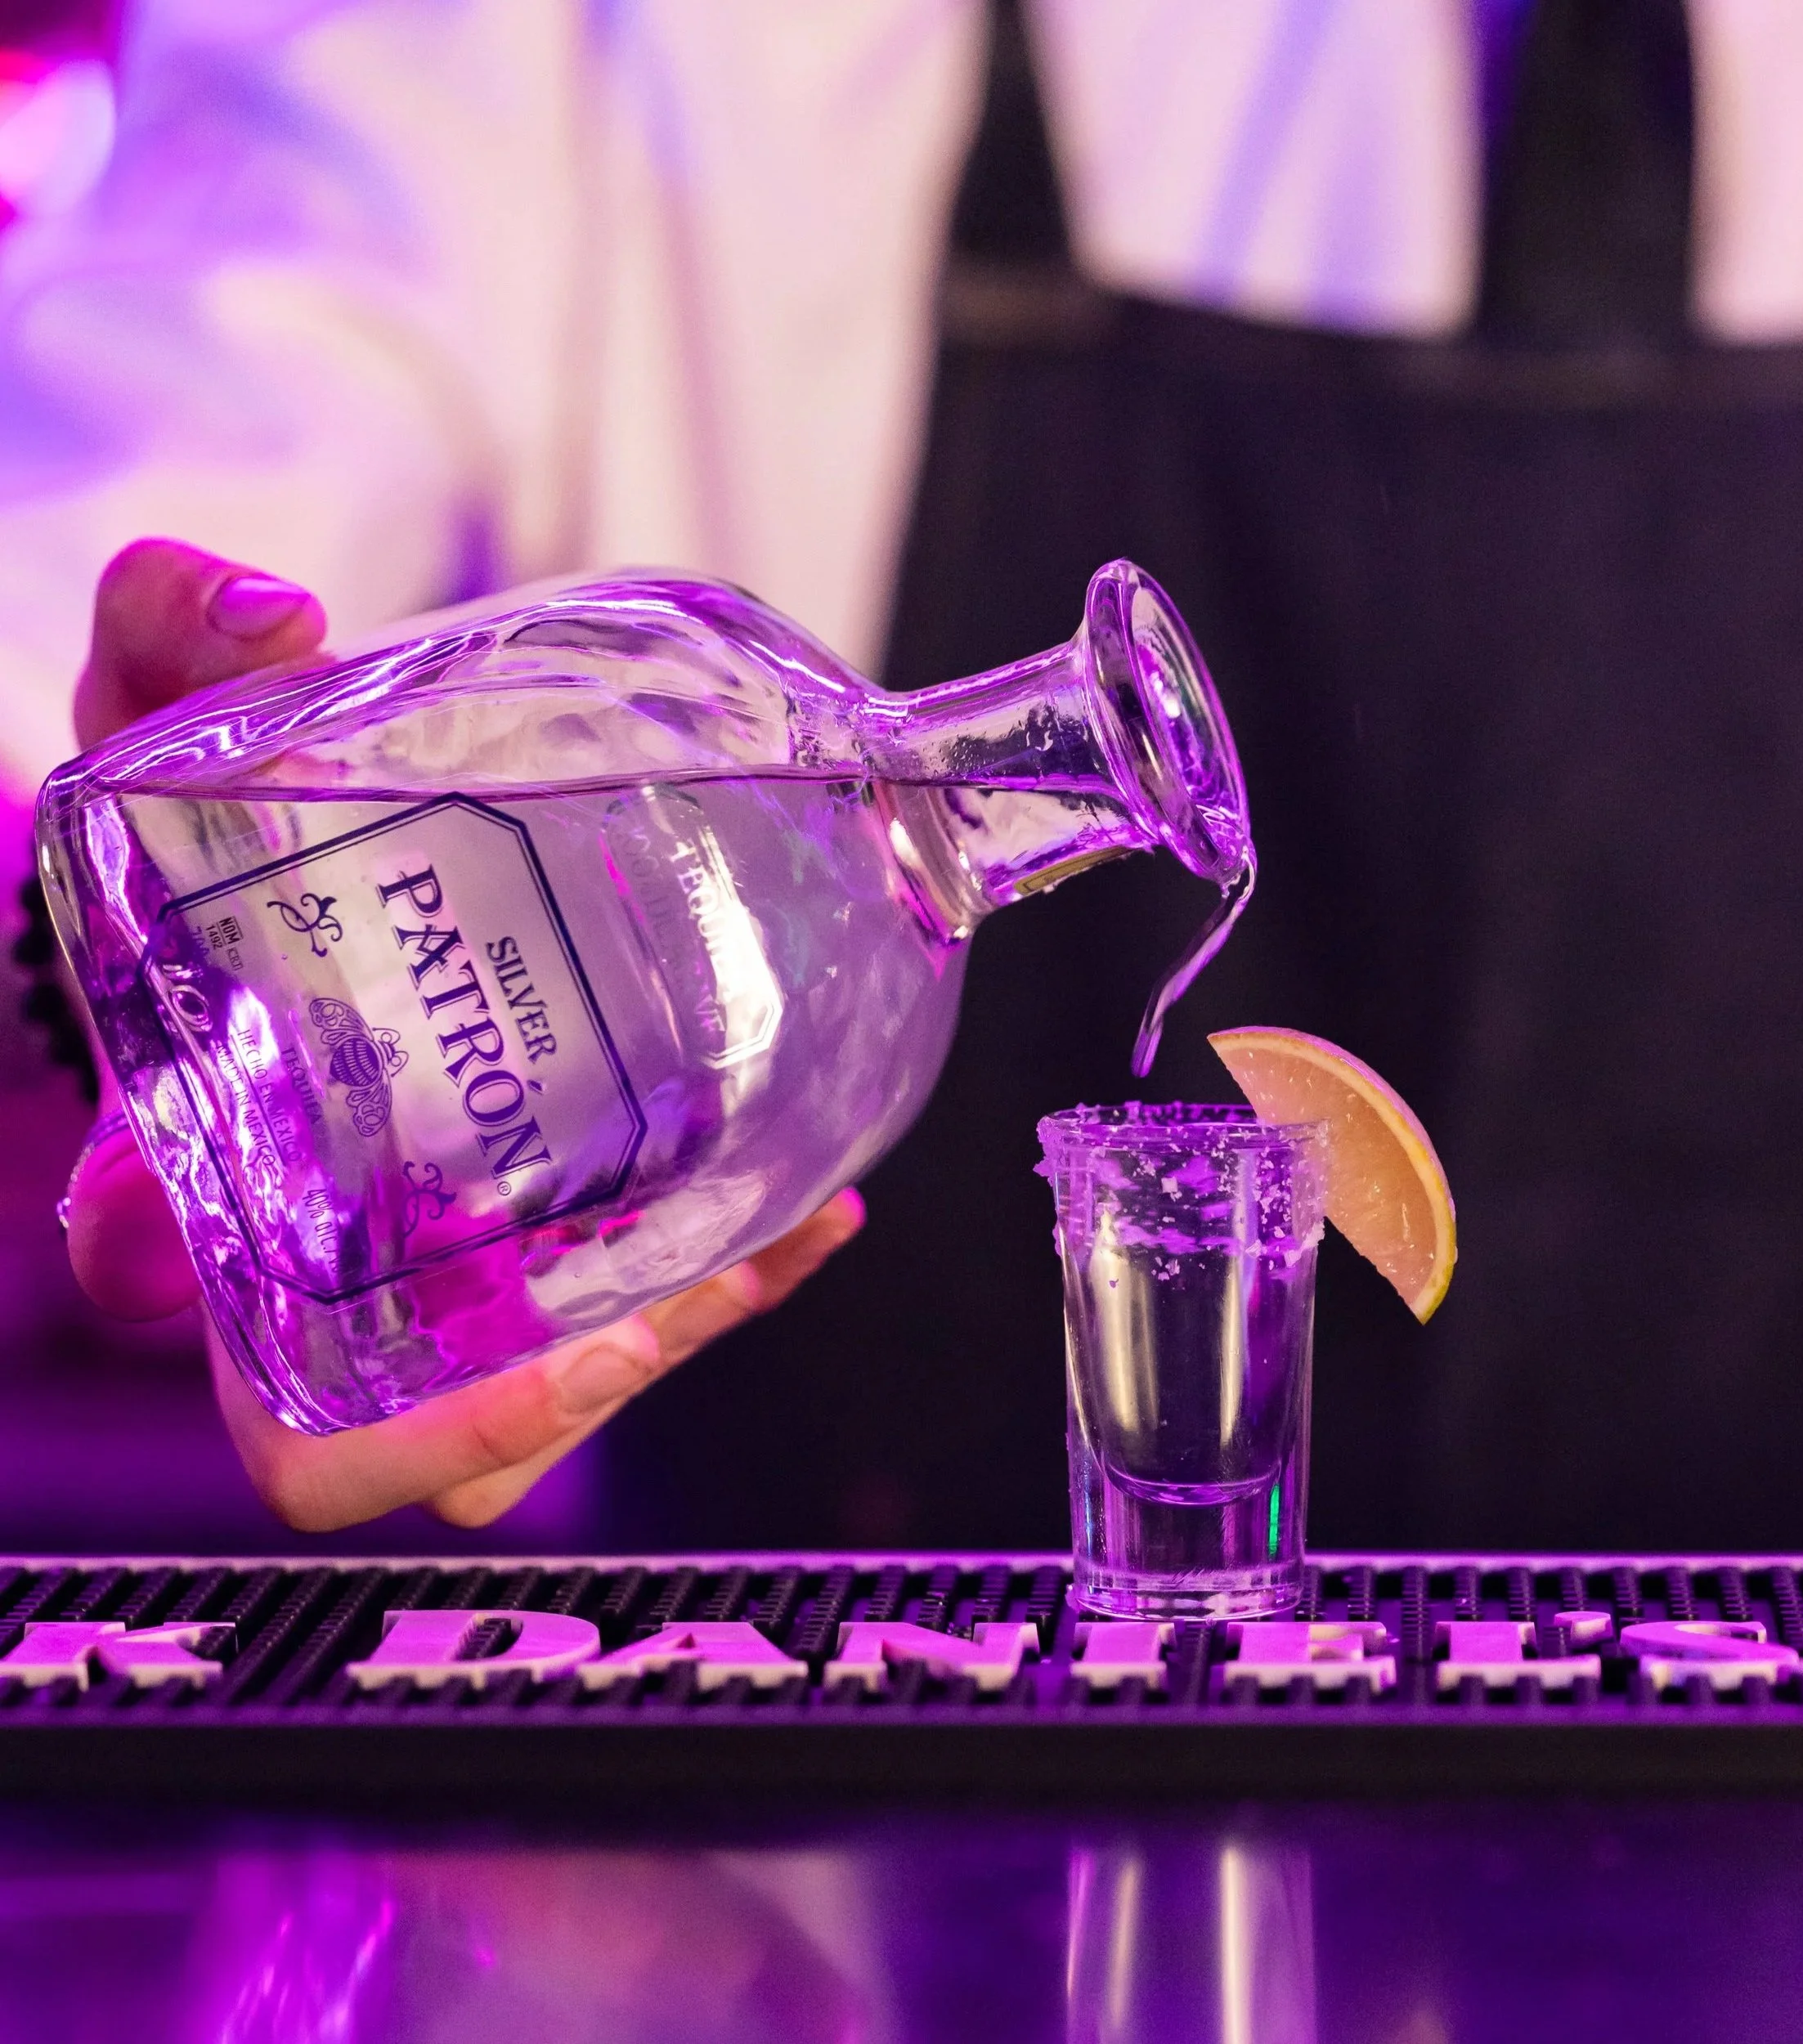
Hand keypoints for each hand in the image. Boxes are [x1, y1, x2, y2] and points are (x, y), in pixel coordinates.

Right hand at [60, 540, 864, 1529]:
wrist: (255, 855)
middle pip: (433, 1448)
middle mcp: (331, 1272)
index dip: (389, 1414)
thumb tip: (260, 612)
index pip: (283, 1401)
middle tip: (650, 1319)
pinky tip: (814, 1203)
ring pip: (549, 1391)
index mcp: (224, 1218)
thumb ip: (171, 647)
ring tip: (776, 1235)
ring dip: (666, 1330)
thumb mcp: (161, 735)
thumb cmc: (186, 840)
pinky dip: (726, 1265)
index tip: (546, 1342)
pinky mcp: (532, 1212)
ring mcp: (440, 1256)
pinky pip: (628, 1293)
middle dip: (543, 1405)